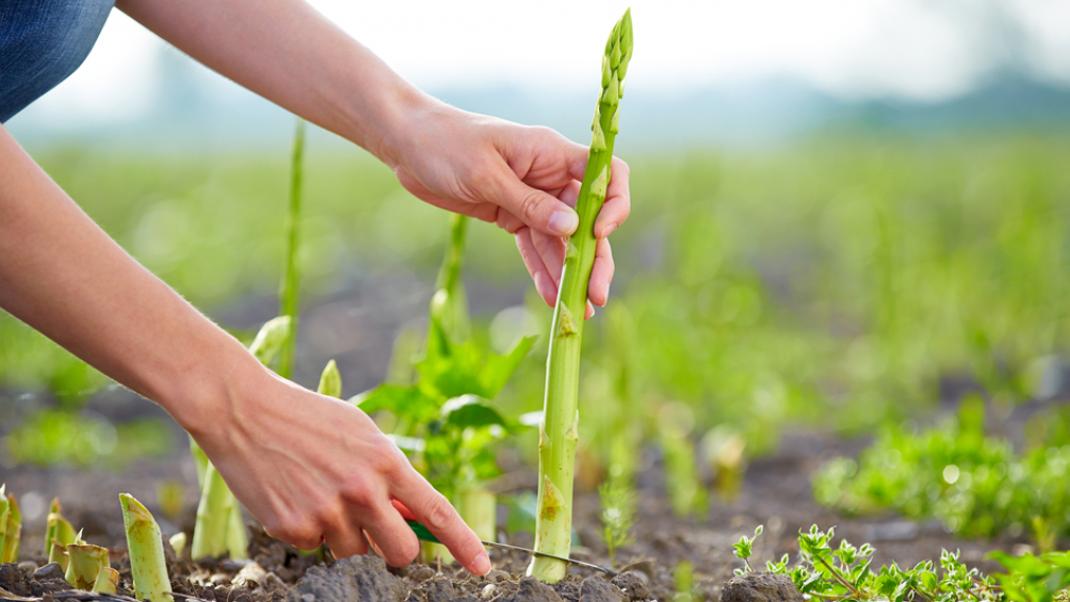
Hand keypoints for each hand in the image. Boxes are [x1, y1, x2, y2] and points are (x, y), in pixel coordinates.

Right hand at [189, 360, 490, 574]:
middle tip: (378, 533)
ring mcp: (327, 513)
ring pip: (354, 553)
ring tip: (319, 493)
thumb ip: (388, 473)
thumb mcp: (360, 434)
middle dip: (394, 550)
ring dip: (344, 535)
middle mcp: (361, 491)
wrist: (245, 410)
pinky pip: (316, 548)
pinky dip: (309, 531)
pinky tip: (293, 496)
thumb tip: (410, 514)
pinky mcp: (294, 529)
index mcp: (385, 462)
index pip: (435, 512)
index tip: (482, 566)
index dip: (462, 544)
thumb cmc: (308, 418)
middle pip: (399, 552)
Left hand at [385, 101, 630, 314]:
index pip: (605, 174)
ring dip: (570, 273)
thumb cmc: (445, 144)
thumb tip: (572, 229)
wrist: (407, 143)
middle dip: (595, 257)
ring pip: (562, 240)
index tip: (598, 234)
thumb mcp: (486, 174)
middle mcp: (549, 176)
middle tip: (596, 296)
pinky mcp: (511, 215)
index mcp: (552, 152)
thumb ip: (529, 203)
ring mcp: (532, 197)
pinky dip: (542, 271)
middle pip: (588, 218)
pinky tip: (551, 298)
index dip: (612, 204)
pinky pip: (534, 246)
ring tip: (577, 310)